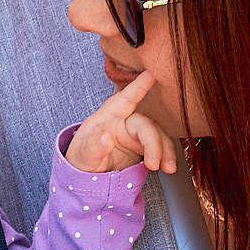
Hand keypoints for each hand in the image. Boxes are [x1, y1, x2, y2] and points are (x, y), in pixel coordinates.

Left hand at [66, 72, 180, 173]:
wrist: (87, 176)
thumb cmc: (82, 158)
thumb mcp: (82, 155)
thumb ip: (92, 147)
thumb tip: (105, 138)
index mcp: (108, 117)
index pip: (124, 99)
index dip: (139, 85)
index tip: (152, 73)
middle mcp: (125, 122)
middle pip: (146, 125)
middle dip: (154, 143)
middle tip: (153, 163)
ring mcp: (136, 135)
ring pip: (158, 136)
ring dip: (166, 151)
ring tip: (167, 168)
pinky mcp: (144, 147)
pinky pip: (161, 148)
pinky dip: (167, 157)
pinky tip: (168, 167)